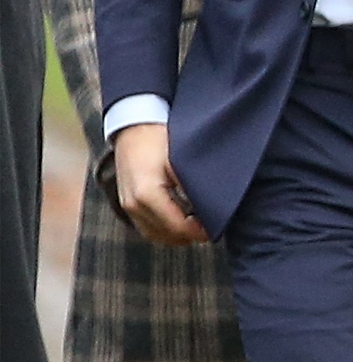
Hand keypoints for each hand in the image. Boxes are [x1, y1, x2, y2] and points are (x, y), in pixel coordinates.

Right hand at [113, 123, 207, 246]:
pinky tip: (183, 220)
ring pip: (156, 235)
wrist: (134, 126)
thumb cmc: (161, 139)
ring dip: (178, 235)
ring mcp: (127, 206)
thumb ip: (195, 187)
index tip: (218, 227)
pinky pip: (147, 228)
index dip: (201, 231)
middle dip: (191, 235)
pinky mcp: (126, 204)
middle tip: (212, 226)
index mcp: (148, 194)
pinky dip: (165, 230)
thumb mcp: (182, 161)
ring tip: (199, 225)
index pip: (179, 227)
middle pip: (168, 235)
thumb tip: (212, 207)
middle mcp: (134, 204)